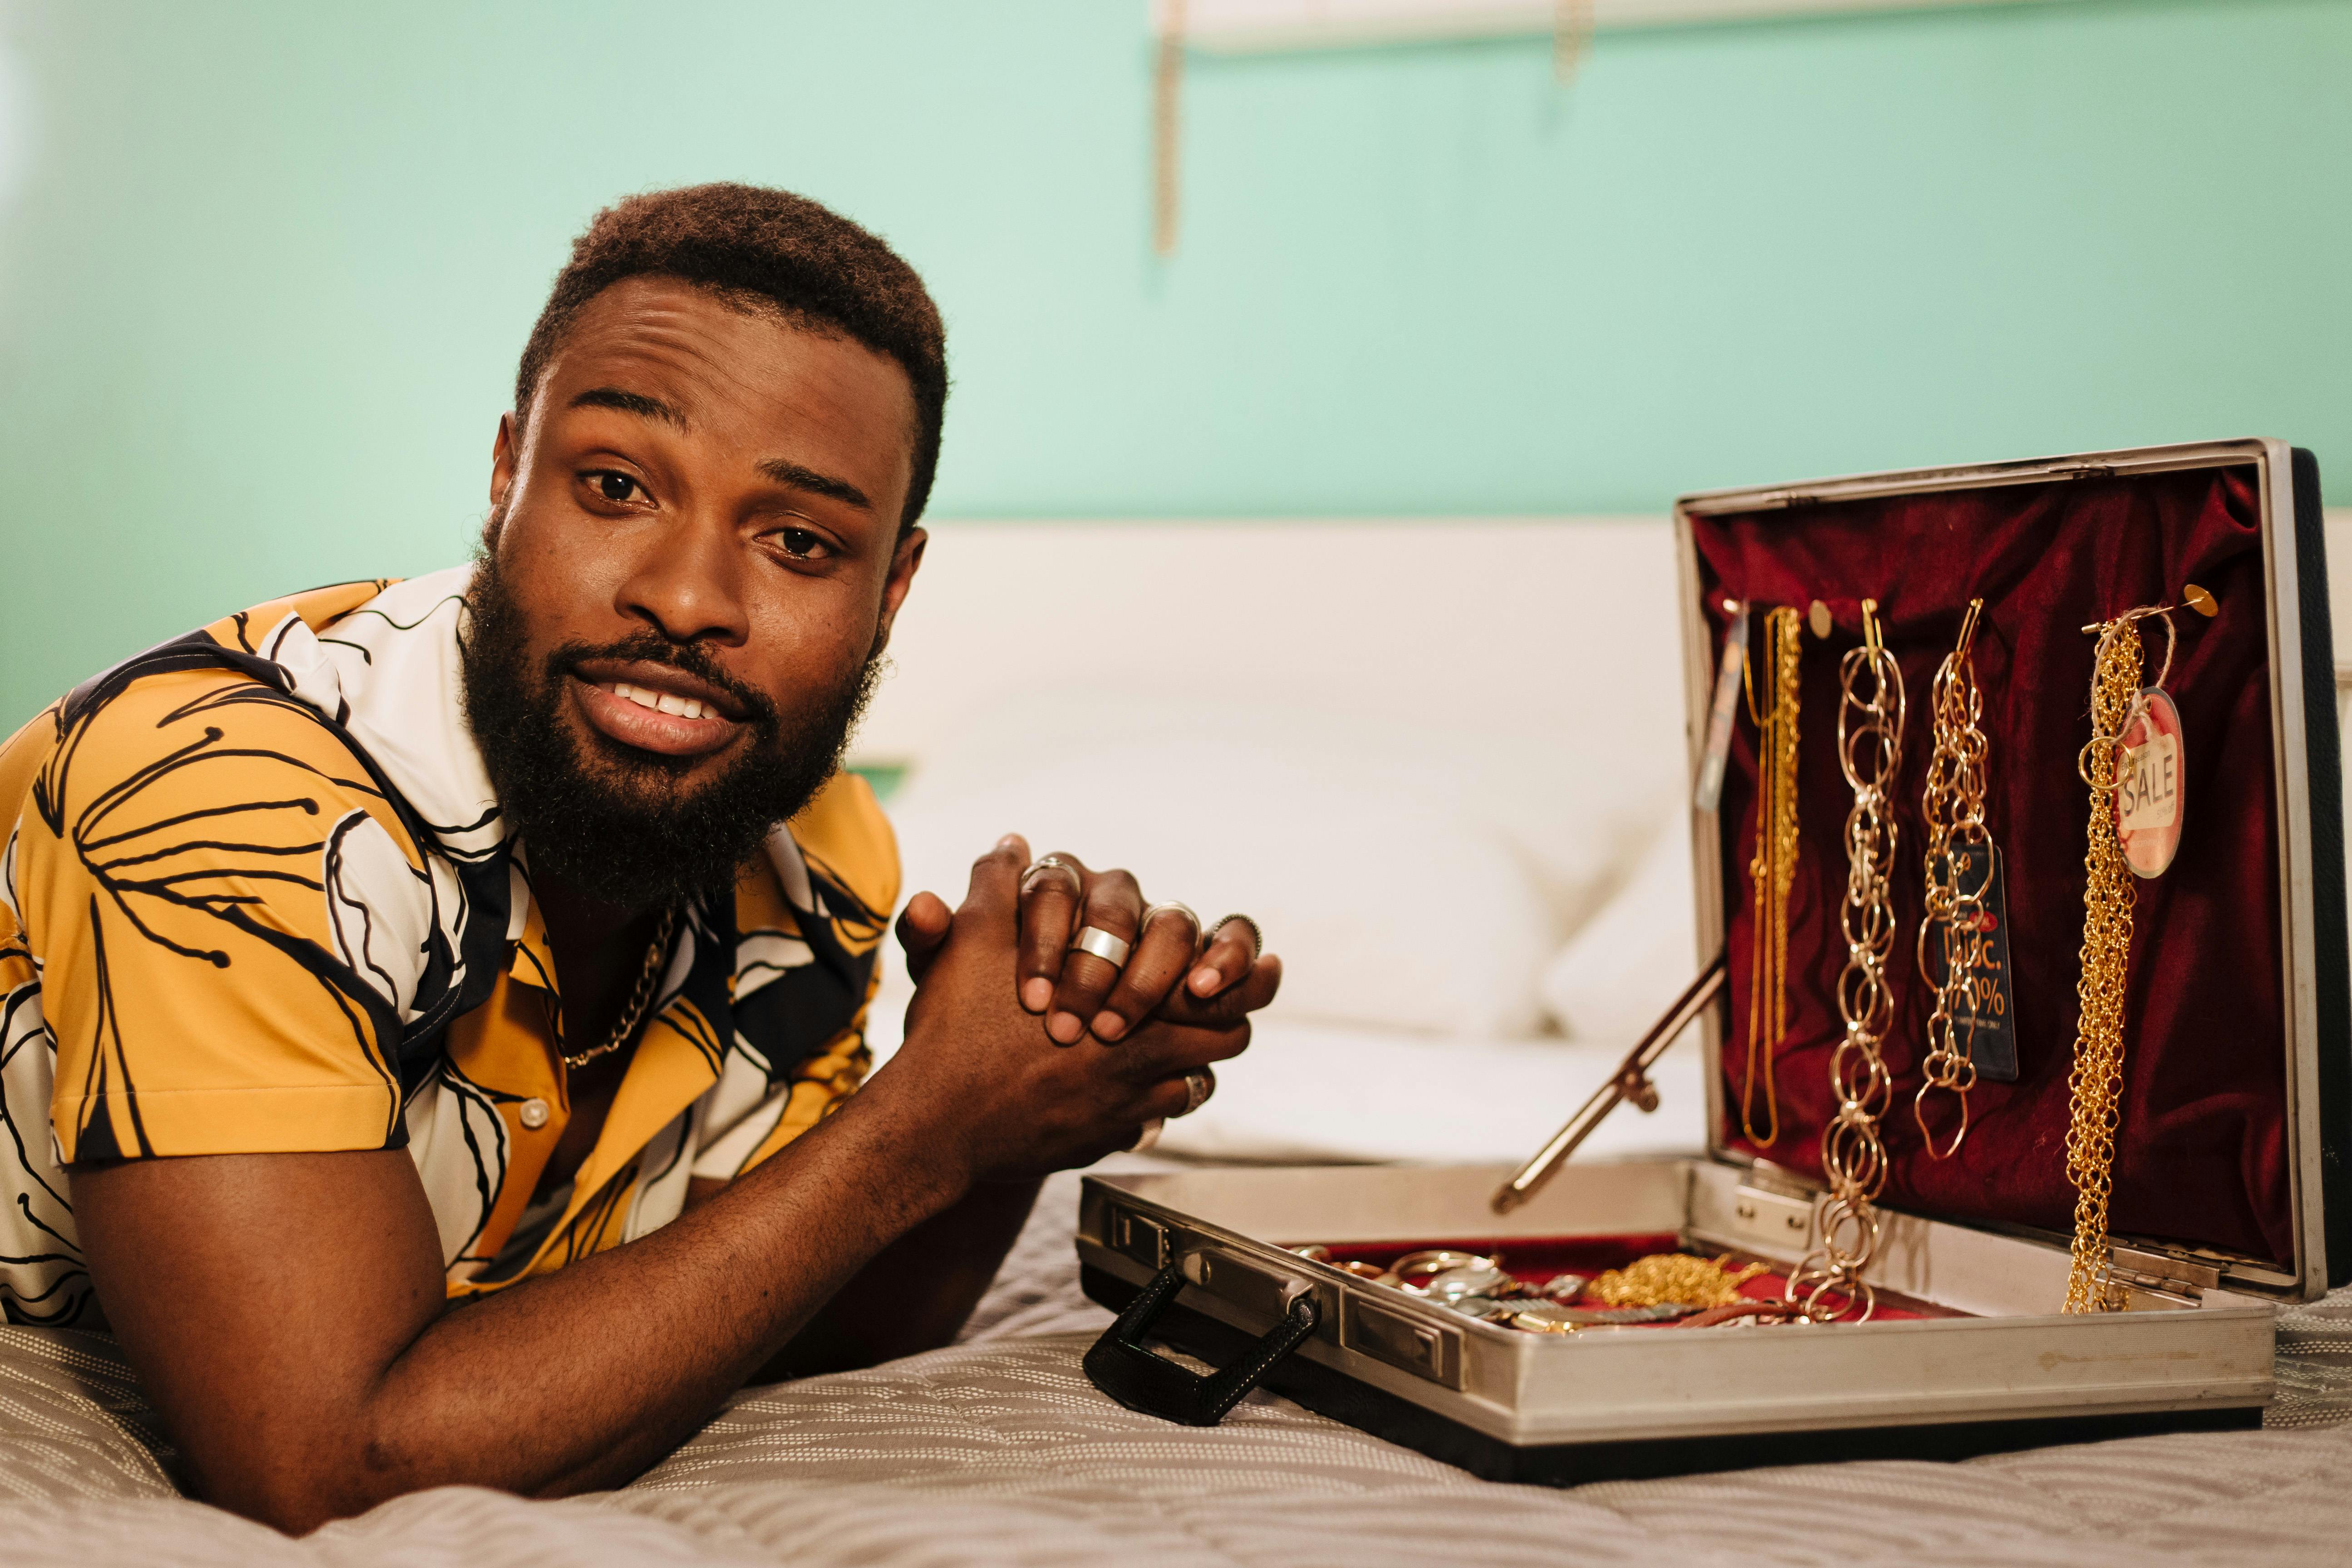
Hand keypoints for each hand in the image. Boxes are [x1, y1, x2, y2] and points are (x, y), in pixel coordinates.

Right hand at [877, 839, 1274, 1180]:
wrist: (937, 1123)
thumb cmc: (957, 1029)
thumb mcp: (971, 940)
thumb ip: (999, 885)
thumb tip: (1014, 843)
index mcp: (1128, 996)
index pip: (1220, 982)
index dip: (1245, 971)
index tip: (1265, 968)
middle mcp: (1142, 1052)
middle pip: (1225, 1034)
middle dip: (1228, 1015)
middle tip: (1219, 1003)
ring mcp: (1129, 1103)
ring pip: (1201, 1079)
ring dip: (1198, 1058)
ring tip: (1185, 1042)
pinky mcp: (1110, 1139)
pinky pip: (1161, 1119)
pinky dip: (1163, 1100)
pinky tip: (1140, 1087)